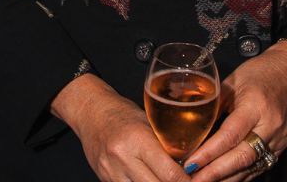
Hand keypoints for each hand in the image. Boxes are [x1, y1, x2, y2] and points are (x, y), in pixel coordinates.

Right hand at [51, 74, 188, 181]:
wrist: (90, 112)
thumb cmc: (122, 114)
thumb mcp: (150, 124)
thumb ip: (167, 146)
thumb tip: (190, 166)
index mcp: (139, 139)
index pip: (171, 174)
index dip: (187, 181)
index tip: (195, 179)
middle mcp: (123, 158)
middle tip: (183, 181)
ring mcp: (111, 171)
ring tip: (163, 179)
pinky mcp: (105, 179)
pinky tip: (148, 178)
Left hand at [183, 42, 286, 180]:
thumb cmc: (259, 73)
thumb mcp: (231, 82)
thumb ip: (213, 105)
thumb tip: (191, 128)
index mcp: (255, 105)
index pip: (230, 135)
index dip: (209, 152)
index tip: (191, 162)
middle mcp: (270, 126)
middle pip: (242, 157)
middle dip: (216, 172)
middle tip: (195, 180)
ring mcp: (279, 139)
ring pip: (251, 167)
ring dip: (227, 179)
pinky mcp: (281, 148)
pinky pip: (259, 166)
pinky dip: (240, 176)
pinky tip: (224, 179)